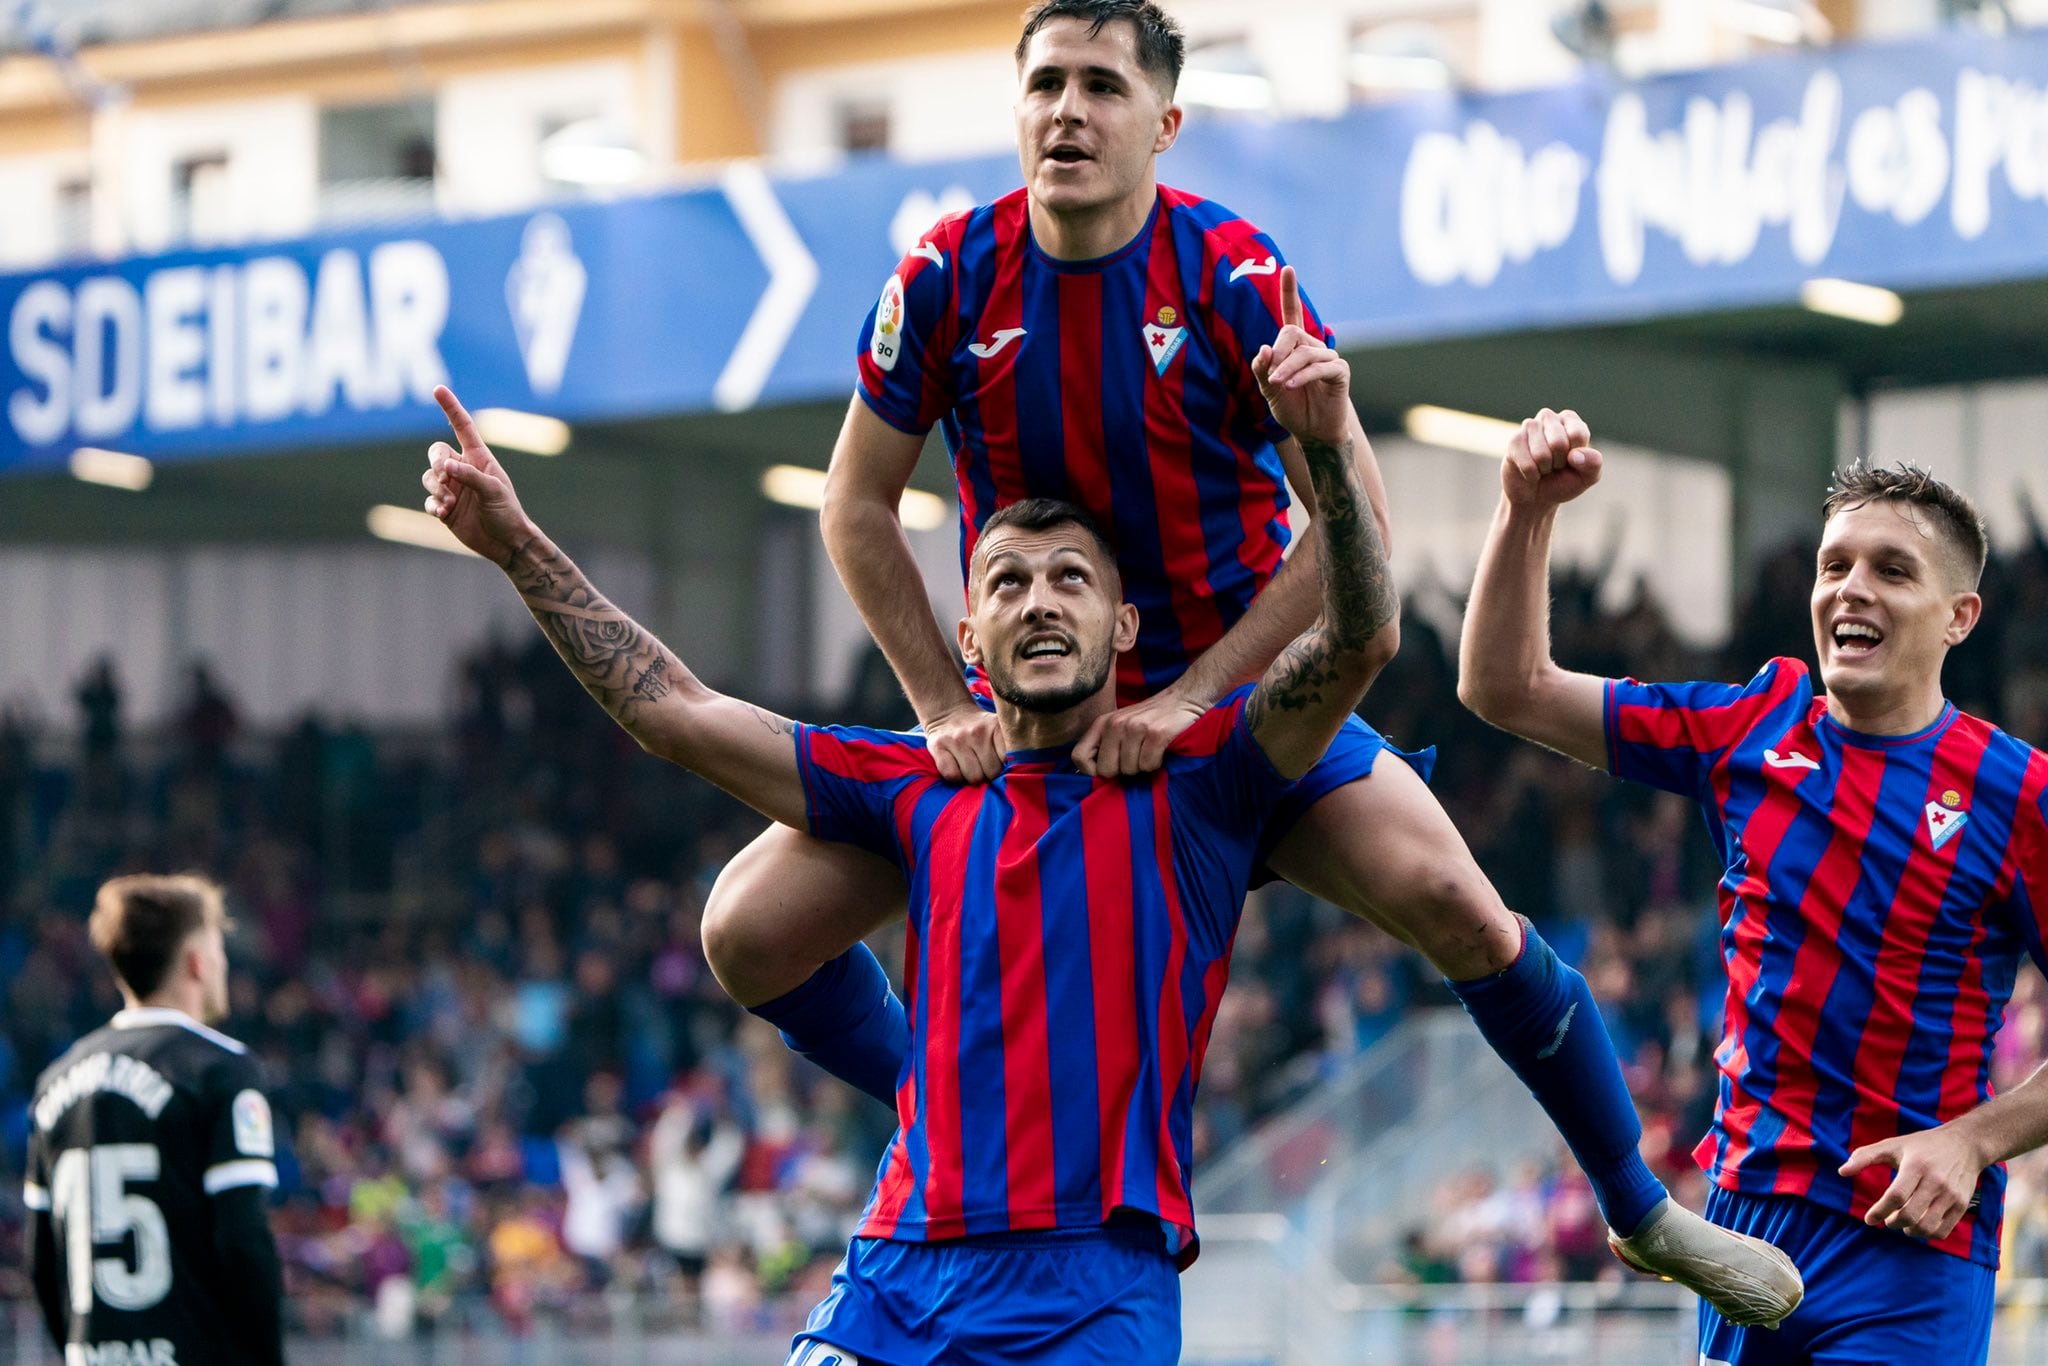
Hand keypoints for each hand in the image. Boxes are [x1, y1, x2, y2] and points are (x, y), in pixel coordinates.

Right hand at [421, 385, 534, 564]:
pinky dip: (433, 504)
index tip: (438, 389)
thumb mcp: (493, 491)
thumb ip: (470, 476)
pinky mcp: (444, 507)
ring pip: (428, 477)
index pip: (462, 427)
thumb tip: (446, 466)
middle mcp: (463, 470)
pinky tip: (444, 514)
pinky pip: (428, 499)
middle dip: (436, 462)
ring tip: (450, 503)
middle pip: (436, 452)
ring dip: (436, 488)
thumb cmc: (507, 513)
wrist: (505, 543)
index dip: (450, 408)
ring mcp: (452, 488)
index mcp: (479, 458)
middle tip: (446, 477)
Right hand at [922, 701, 1004, 784]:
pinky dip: (956, 777)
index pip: (1009, 759)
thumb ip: (1010, 747)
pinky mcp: (938, 747)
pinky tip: (958, 767)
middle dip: (990, 775)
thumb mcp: (998, 729)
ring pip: (973, 776)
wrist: (948, 712)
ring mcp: (956, 739)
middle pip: (992, 772)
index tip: (1003, 764)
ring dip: (973, 776)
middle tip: (986, 766)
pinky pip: (951, 775)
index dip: (1007, 767)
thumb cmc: (979, 729)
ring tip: (973, 766)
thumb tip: (1015, 775)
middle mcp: (976, 732)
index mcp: (995, 726)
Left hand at [1072, 687, 1208, 778]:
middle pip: (1106, 770)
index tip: (1111, 768)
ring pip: (1129, 770)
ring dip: (1143, 766)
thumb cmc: (1152, 720)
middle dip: (1123, 771)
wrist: (1186, 698)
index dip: (1093, 771)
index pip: (1079, 757)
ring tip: (1151, 750)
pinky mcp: (1157, 733)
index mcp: (1102, 723)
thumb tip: (1089, 777)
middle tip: (1137, 757)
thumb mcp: (1122, 726)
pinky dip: (1157, 764)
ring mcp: (1136, 727)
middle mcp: (1115, 724)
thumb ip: (1104, 746)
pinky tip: (1161, 750)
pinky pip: (1148, 765)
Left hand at [1251, 267, 1350, 449]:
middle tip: (1271, 374)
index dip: (1289, 292)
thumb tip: (1264, 348)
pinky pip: (1321, 366)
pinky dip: (1303, 376)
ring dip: (1287, 368)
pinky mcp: (1340, 373)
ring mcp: (1328, 358)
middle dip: (1278, 351)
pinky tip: (1291, 385)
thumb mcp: (1268, 389)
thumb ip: (1262, 369)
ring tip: (1278, 384)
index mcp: (1295, 347)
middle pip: (1292, 333)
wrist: (1311, 433)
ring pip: (1305, 352)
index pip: (1291, 314)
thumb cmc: (1291, 408)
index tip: (1287, 268)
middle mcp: (1313, 347)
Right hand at [1502, 407, 1602, 508]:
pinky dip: (1532, 475)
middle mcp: (1549, 418)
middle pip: (1558, 443)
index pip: (1577, 434)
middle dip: (1558, 463)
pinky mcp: (1513, 441)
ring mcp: (1529, 427)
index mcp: (1570, 420)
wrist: (1535, 497)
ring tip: (1542, 467)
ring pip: (1541, 454)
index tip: (1572, 460)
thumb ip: (1593, 463)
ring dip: (1544, 469)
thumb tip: (1575, 455)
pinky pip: (1527, 464)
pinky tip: (1530, 472)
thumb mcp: (1587, 476)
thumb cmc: (1564, 481)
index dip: (1576, 456)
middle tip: (1555, 465)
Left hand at [1839, 1124, 1987, 1240]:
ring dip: (1909, 1231)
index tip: (1869, 1219)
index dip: (1880, 1211)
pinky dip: (1927, 1234)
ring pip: (1926, 1226)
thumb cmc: (1922, 1145)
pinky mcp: (1962, 1205)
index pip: (1895, 1196)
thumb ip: (1865, 1156)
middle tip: (1887, 1220)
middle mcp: (1936, 1181)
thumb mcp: (1893, 1145)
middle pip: (1910, 1215)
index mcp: (1916, 1166)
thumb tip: (1842, 1171)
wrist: (1964, 1145)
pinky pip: (1942, 1231)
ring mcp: (1951, 1195)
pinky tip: (1918, 1226)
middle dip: (1892, 1223)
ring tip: (1902, 1223)